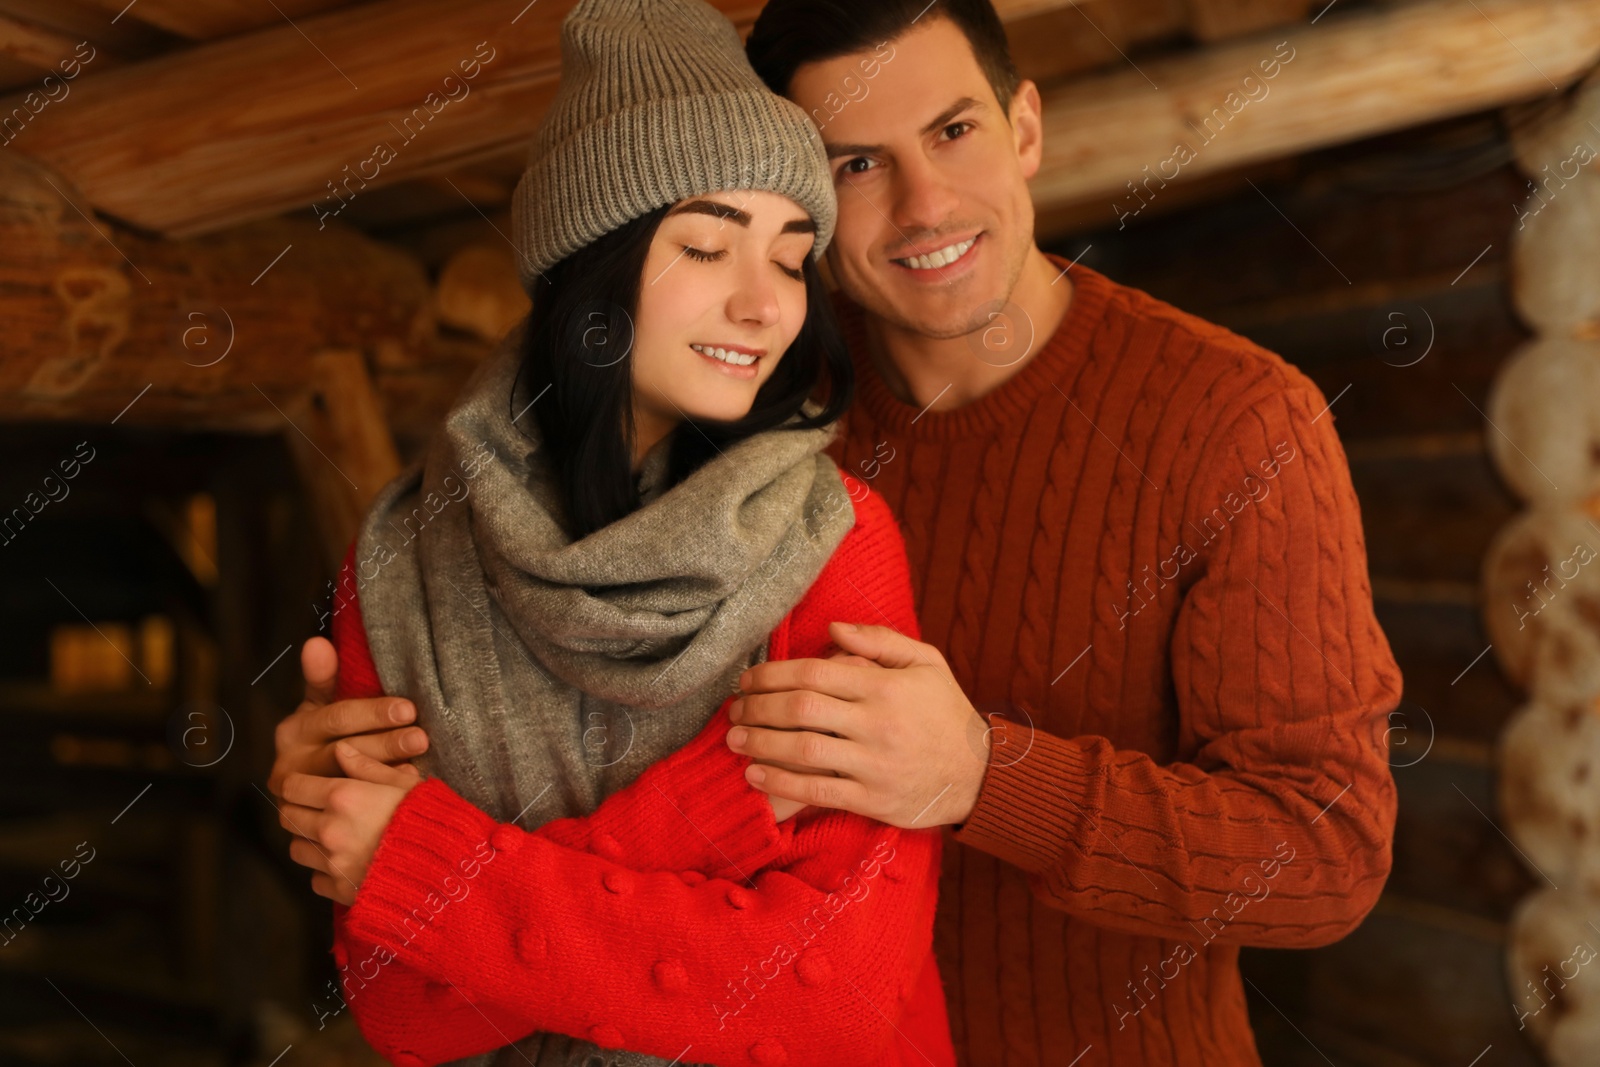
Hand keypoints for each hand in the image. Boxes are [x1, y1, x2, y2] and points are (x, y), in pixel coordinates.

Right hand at [267, 637, 429, 798]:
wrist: (304, 794)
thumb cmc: (323, 737)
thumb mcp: (318, 706)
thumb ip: (322, 678)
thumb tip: (316, 643)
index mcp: (294, 731)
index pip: (336, 718)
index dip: (372, 713)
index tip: (408, 708)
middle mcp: (292, 766)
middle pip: (345, 753)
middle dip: (387, 744)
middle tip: (422, 738)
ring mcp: (299, 800)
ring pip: (348, 784)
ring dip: (385, 775)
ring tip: (419, 767)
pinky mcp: (312, 827)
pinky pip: (349, 813)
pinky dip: (377, 802)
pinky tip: (405, 792)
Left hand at [278, 742, 421, 905]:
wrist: (446, 868)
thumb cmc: (430, 819)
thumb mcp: (405, 783)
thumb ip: (367, 765)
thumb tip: (341, 749)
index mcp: (343, 796)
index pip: (293, 786)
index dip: (297, 784)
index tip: (306, 785)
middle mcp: (330, 829)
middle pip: (288, 817)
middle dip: (298, 810)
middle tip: (316, 809)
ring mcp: (332, 862)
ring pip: (297, 849)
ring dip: (309, 841)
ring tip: (332, 837)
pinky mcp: (339, 890)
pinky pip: (316, 879)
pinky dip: (325, 872)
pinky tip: (346, 863)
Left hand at [727, 622, 992, 828]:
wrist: (981, 774)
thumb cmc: (946, 712)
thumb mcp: (926, 662)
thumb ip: (879, 641)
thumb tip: (831, 628)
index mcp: (885, 687)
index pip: (814, 673)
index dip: (771, 674)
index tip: (747, 679)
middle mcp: (877, 724)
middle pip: (800, 709)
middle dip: (757, 707)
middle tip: (733, 709)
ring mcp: (874, 765)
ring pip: (802, 750)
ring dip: (760, 743)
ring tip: (734, 740)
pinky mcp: (872, 800)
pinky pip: (817, 791)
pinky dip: (780, 783)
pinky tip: (754, 774)